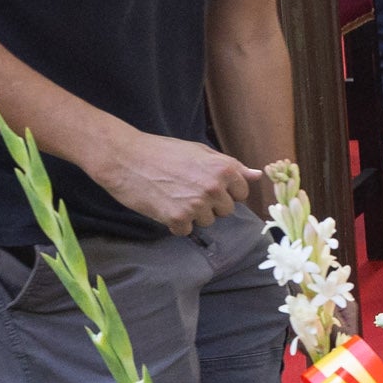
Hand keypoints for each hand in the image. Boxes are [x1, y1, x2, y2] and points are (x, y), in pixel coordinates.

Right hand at [91, 130, 263, 234]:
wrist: (125, 157)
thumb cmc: (162, 151)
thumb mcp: (200, 151)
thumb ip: (230, 166)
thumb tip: (258, 175)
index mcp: (224, 169)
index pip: (242, 193)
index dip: (226, 191)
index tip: (209, 185)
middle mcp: (214, 187)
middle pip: (226, 211)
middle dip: (210, 204)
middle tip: (187, 189)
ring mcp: (196, 204)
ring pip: (207, 222)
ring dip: (193, 214)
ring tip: (174, 196)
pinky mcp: (177, 218)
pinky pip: (186, 231)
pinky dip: (175, 223)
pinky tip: (164, 206)